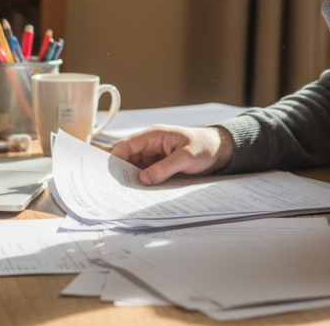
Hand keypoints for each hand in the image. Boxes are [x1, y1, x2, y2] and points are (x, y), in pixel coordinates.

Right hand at [111, 125, 232, 185]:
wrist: (218, 150)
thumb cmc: (204, 146)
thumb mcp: (186, 156)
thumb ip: (165, 167)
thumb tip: (144, 179)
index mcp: (153, 135)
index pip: (127, 145)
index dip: (116, 159)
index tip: (111, 176)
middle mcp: (150, 145)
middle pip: (127, 158)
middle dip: (122, 173)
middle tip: (118, 191)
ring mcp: (154, 156)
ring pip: (135, 168)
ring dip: (132, 180)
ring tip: (128, 195)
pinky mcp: (158, 166)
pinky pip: (145, 175)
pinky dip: (142, 183)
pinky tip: (141, 194)